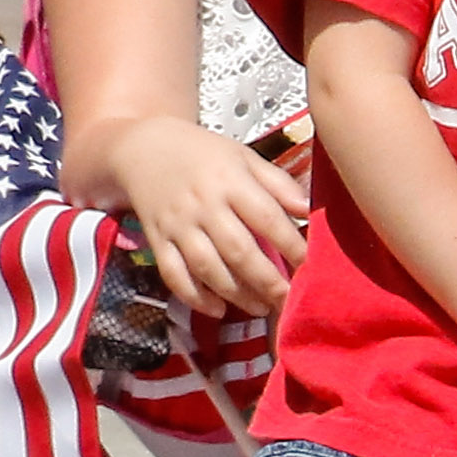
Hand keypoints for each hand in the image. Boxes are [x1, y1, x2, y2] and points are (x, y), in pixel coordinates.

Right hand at [106, 117, 311, 315]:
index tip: (310, 267)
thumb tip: (309, 210)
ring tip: (261, 307)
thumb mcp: (244, 157)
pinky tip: (218, 309)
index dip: (292, 246)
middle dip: (267, 281)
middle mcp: (203, 205)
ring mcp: (177, 225)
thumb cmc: (203, 153)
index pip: (267, 218)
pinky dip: (195, 297)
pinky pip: (174, 275)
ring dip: (237, 294)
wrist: (145, 147)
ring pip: (208, 268)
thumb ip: (278, 183)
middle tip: (289, 300)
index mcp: (230, 181)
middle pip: (238, 251)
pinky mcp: (157, 240)